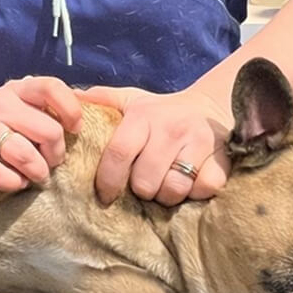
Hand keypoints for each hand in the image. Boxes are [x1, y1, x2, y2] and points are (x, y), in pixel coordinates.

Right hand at [0, 77, 82, 192]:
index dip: (71, 110)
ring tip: (34, 176)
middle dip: (55, 154)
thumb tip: (88, 114)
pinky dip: (13, 183)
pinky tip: (13, 182)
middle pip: (47, 130)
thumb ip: (44, 110)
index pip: (51, 87)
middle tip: (50, 163)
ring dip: (37, 172)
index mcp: (16, 89)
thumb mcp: (17, 108)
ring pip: (24, 153)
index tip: (74, 129)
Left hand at [74, 84, 231, 206]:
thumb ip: (102, 99)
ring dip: (166, 195)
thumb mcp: (131, 100)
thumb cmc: (162, 111)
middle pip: (145, 181)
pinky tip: (190, 183)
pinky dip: (195, 193)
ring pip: (173, 190)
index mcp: (143, 115)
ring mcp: (199, 143)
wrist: (211, 107)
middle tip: (144, 183)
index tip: (104, 195)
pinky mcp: (222, 159)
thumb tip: (70, 98)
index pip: (118, 153)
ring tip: (166, 183)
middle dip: (141, 189)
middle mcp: (171, 128)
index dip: (107, 180)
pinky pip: (202, 190)